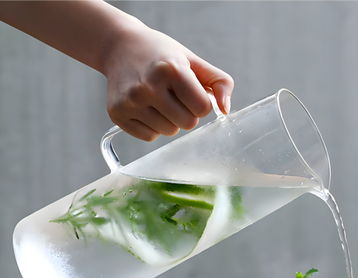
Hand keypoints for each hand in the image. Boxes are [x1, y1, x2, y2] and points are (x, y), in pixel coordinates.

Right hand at [103, 20, 233, 140]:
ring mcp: (130, 102)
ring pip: (169, 132)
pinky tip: (145, 106)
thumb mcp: (193, 61)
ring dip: (169, 120)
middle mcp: (148, 86)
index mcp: (172, 70)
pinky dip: (152, 126)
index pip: (203, 108)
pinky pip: (150, 137)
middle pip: (188, 124)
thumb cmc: (162, 55)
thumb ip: (219, 83)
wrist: (119, 47)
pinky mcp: (117, 114)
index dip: (201, 102)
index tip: (190, 91)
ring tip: (158, 99)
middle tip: (174, 96)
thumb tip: (226, 110)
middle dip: (187, 113)